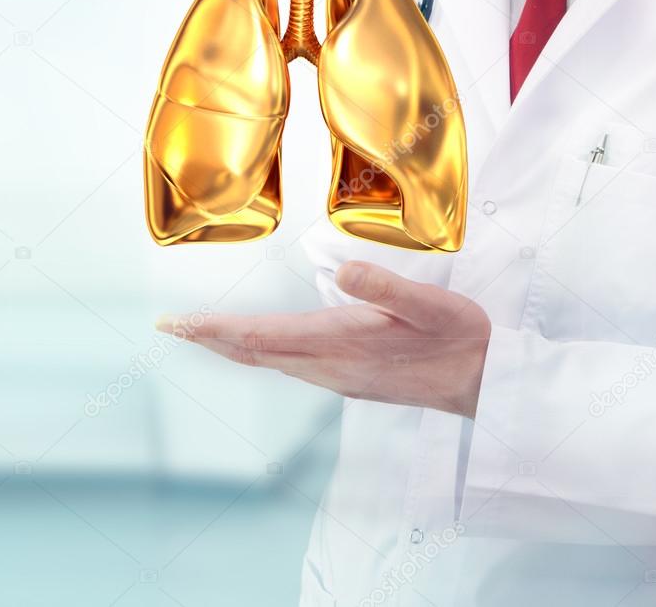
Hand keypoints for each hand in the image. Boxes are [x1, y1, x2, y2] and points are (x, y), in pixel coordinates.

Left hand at [156, 261, 491, 417]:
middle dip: (211, 338)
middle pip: (256, 353)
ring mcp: (339, 377)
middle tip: (171, 326)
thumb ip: (386, 287)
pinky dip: (261, 353)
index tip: (179, 324)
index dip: (216, 329)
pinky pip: (290, 366)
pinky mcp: (350, 380)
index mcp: (343, 342)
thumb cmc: (460, 340)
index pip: (262, 337)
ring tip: (202, 331)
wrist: (484, 382)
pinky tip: (259, 346)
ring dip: (233, 346)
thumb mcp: (431, 304)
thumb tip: (342, 272)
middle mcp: (331, 366)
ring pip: (270, 362)